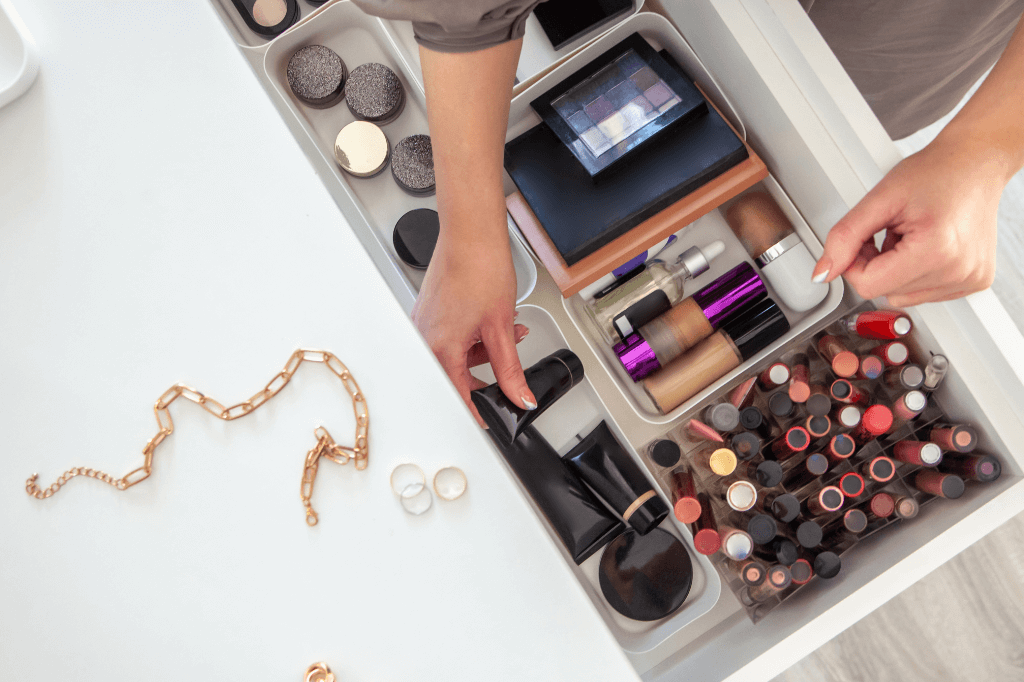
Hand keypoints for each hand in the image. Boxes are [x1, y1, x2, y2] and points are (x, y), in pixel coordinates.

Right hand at [412, 236, 534, 426]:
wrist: (471, 234)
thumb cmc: (480, 269)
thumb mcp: (502, 328)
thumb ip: (510, 370)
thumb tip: (519, 396)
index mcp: (440, 348)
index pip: (457, 396)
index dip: (477, 412)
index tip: (489, 422)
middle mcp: (425, 338)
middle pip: (456, 376)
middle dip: (486, 373)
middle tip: (508, 370)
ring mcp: (424, 324)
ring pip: (455, 355)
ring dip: (482, 351)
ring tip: (508, 334)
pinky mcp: (429, 312)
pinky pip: (450, 337)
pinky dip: (472, 336)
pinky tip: (491, 324)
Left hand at [812, 136, 1000, 306]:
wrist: (977, 161)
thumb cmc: (936, 172)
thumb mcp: (880, 199)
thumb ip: (844, 237)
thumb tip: (822, 273)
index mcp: (937, 252)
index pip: (868, 285)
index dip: (855, 262)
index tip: (866, 238)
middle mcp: (959, 271)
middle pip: (885, 292)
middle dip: (877, 264)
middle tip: (892, 231)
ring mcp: (970, 279)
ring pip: (903, 296)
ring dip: (897, 270)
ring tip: (913, 235)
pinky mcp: (975, 281)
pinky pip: (926, 292)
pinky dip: (917, 272)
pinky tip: (928, 245)